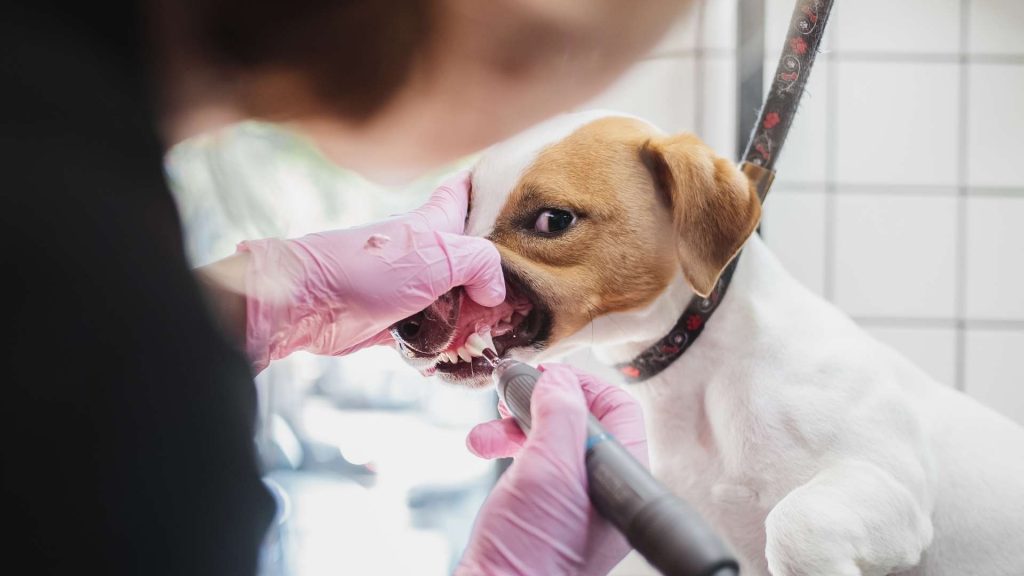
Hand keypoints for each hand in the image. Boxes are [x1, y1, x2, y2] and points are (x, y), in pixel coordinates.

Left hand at [239, 172, 504, 371]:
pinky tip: (465, 358)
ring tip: (502, 336)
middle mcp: (428, 252)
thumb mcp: (440, 254)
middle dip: (500, 277)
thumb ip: (482, 264)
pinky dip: (451, 346)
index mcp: (437, 222)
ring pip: (460, 300)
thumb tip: (496, 293)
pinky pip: (437, 334)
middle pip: (474, 259)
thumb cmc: (369, 269)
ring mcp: (415, 287)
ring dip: (477, 320)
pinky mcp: (401, 321)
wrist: (311, 304)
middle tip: (528, 296)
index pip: (466, 191)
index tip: (518, 191)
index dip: (490, 187)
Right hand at [458, 364, 647, 574]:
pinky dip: (505, 451)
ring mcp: (573, 504)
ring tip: (486, 433)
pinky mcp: (543, 514)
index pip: (618, 408)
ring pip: (550, 443)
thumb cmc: (531, 553)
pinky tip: (483, 448)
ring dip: (512, 427)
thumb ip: (559, 414)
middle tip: (511, 397)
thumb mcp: (548, 468)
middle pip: (580, 422)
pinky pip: (531, 468)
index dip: (580, 384)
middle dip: (538, 405)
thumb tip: (558, 379)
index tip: (545, 376)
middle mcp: (603, 491)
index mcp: (621, 481)